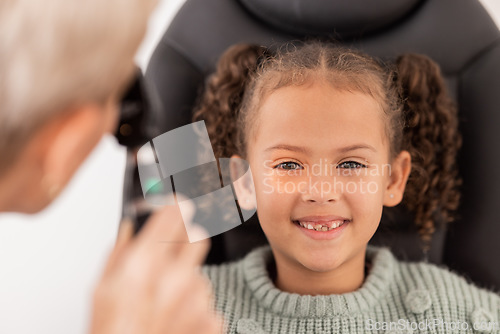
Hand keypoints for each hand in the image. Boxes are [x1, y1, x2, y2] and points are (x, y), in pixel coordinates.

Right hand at [89, 202, 221, 333]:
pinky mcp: (212, 320)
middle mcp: (175, 278)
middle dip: (188, 240)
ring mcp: (197, 300)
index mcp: (144, 265)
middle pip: (199, 236)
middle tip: (174, 254)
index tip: (180, 203)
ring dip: (187, 281)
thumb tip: (131, 228)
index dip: (178, 206)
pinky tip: (176, 321)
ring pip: (201, 273)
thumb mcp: (101, 289)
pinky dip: (195, 308)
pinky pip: (208, 301)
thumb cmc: (112, 333)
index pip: (174, 215)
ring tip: (166, 304)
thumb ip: (118, 252)